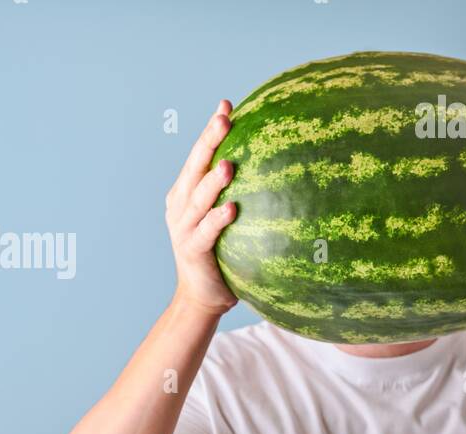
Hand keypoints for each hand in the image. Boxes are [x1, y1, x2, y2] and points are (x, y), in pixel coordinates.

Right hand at [165, 100, 238, 315]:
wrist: (202, 297)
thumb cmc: (223, 253)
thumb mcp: (226, 218)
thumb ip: (241, 193)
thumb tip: (285, 164)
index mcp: (186, 192)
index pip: (199, 155)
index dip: (211, 130)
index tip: (227, 105)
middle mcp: (180, 205)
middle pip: (194, 167)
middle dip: (208, 142)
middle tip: (224, 118)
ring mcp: (183, 228)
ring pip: (197, 198)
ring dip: (212, 181)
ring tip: (227, 164)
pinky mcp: (192, 251)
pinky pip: (206, 232)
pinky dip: (217, 220)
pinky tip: (231, 209)